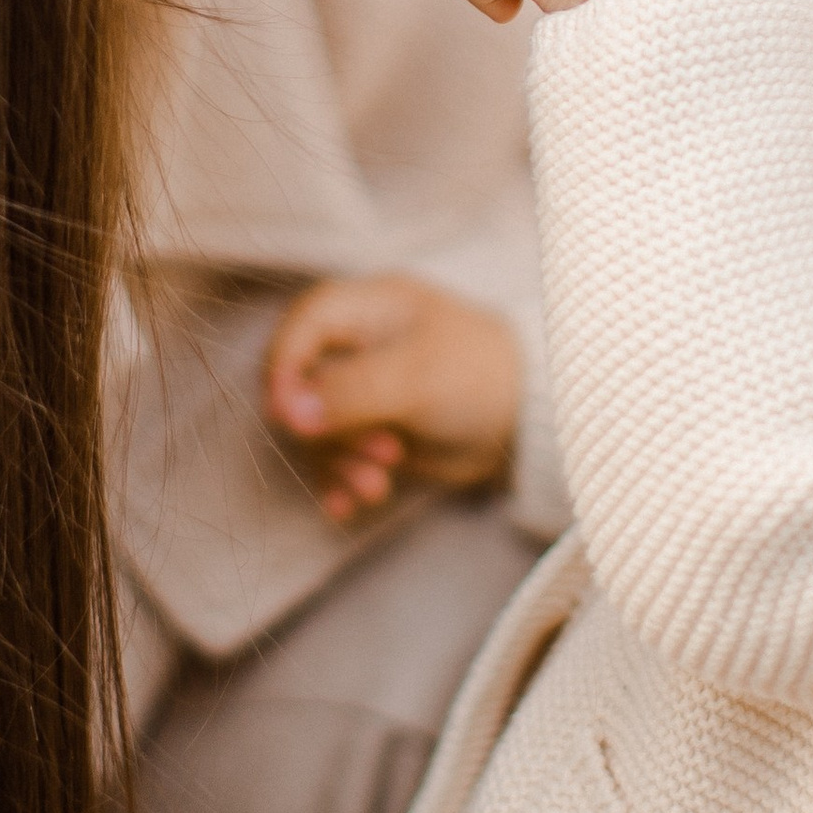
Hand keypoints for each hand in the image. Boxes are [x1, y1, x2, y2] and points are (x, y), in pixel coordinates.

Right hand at [263, 273, 520, 518]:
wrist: (526, 424)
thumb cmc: (480, 376)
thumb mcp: (418, 377)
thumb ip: (351, 390)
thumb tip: (287, 412)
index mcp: (365, 307)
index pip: (300, 328)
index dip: (286, 371)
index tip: (291, 419)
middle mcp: (353, 344)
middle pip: (300, 386)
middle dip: (329, 431)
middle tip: (380, 456)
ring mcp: (357, 389)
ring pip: (314, 428)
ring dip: (337, 462)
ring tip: (377, 486)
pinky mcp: (366, 429)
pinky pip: (331, 455)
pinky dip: (338, 479)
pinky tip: (349, 505)